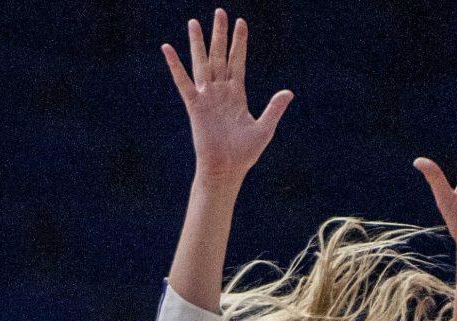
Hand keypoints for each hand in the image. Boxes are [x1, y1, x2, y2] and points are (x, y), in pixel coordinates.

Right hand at [162, 8, 293, 185]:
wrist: (226, 170)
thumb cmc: (244, 155)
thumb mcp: (264, 129)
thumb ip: (274, 109)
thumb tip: (288, 92)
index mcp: (237, 95)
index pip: (238, 61)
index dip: (240, 43)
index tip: (241, 23)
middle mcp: (221, 92)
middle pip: (220, 56)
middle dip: (220, 34)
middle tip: (219, 12)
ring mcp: (207, 98)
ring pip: (202, 63)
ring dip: (198, 43)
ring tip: (194, 22)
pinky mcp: (195, 106)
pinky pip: (183, 82)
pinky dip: (175, 66)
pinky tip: (167, 48)